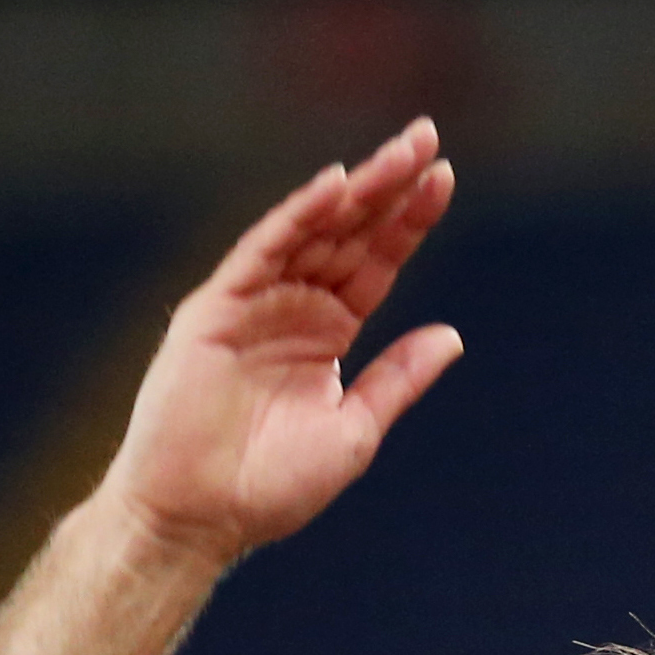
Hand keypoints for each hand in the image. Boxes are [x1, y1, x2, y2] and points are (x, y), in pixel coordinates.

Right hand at [97, 118, 461, 565]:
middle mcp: (292, 308)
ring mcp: (252, 304)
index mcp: (328, 333)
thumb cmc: (272, 487)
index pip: (376, 262)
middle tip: (427, 135)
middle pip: (349, 233)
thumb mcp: (356, 429)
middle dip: (389, 186)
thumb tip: (453, 334)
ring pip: (311, 231)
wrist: (201, 519)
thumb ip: (399, 377)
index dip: (410, 222)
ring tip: (400, 152)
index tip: (446, 178)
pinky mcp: (214, 310)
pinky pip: (261, 252)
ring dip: (355, 189)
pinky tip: (336, 185)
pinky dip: (297, 217)